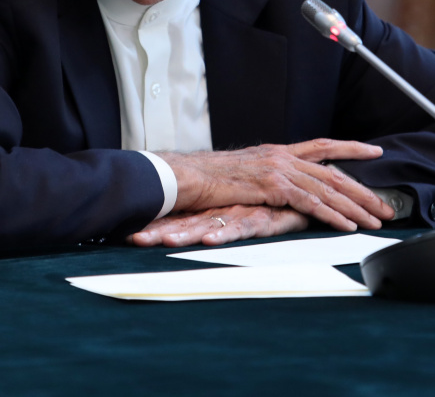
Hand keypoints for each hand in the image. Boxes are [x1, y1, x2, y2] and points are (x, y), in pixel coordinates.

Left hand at [128, 205, 308, 247]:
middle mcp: (224, 209)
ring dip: (185, 234)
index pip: (178, 218)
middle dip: (159, 231)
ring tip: (162, 242)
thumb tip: (185, 234)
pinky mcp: (266, 218)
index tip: (123, 235)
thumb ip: (216, 224)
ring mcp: (243, 211)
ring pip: (209, 224)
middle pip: (185, 221)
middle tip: (132, 239)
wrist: (310, 192)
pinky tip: (210, 239)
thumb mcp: (240, 217)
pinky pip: (244, 228)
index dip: (154, 226)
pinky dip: (225, 233)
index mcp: (214, 210)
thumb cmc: (273, 207)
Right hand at [157, 138, 393, 231]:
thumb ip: (265, 177)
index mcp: (277, 151)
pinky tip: (346, 226)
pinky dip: (332, 215)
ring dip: (355, 207)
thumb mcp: (243, 173)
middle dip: (362, 190)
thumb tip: (277, 188)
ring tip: (375, 220)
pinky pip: (310, 202)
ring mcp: (278, 169)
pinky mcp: (273, 186)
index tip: (374, 152)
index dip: (350, 148)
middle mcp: (282, 156)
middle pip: (333, 172)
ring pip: (327, 188)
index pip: (322, 146)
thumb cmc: (208, 179)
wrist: (187, 176)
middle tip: (385, 206)